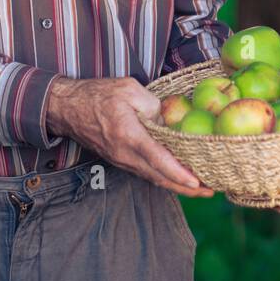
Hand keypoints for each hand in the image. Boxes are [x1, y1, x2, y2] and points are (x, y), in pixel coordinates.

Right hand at [46, 76, 212, 197]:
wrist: (67, 108)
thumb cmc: (98, 95)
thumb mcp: (129, 89)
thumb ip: (153, 104)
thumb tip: (169, 121)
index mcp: (128, 135)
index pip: (157, 158)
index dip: (177, 172)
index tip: (196, 182)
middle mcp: (125, 154)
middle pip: (159, 176)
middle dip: (186, 187)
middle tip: (212, 190)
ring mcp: (122, 160)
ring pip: (153, 178)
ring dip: (178, 185)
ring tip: (203, 188)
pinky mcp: (122, 160)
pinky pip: (147, 173)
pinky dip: (165, 178)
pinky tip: (180, 178)